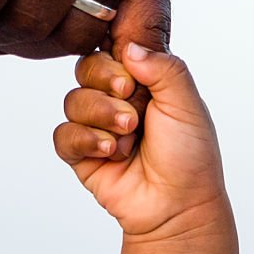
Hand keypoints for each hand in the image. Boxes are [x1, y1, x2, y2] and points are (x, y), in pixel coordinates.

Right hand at [54, 44, 227, 237]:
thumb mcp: (186, 103)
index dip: (115, 57)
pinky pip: (63, 135)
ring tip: (128, 137)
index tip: (131, 74)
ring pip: (73, 100)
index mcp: (143, 81)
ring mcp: (97, 126)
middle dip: (106, 83)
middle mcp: (117, 100)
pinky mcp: (82, 155)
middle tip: (131, 105)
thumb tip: (130, 48)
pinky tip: (109, 152)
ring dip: (101, 116)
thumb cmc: (189, 157)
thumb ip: (164, 68)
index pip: (112, 49)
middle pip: (86, 68)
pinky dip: (84, 139)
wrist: (178, 205)